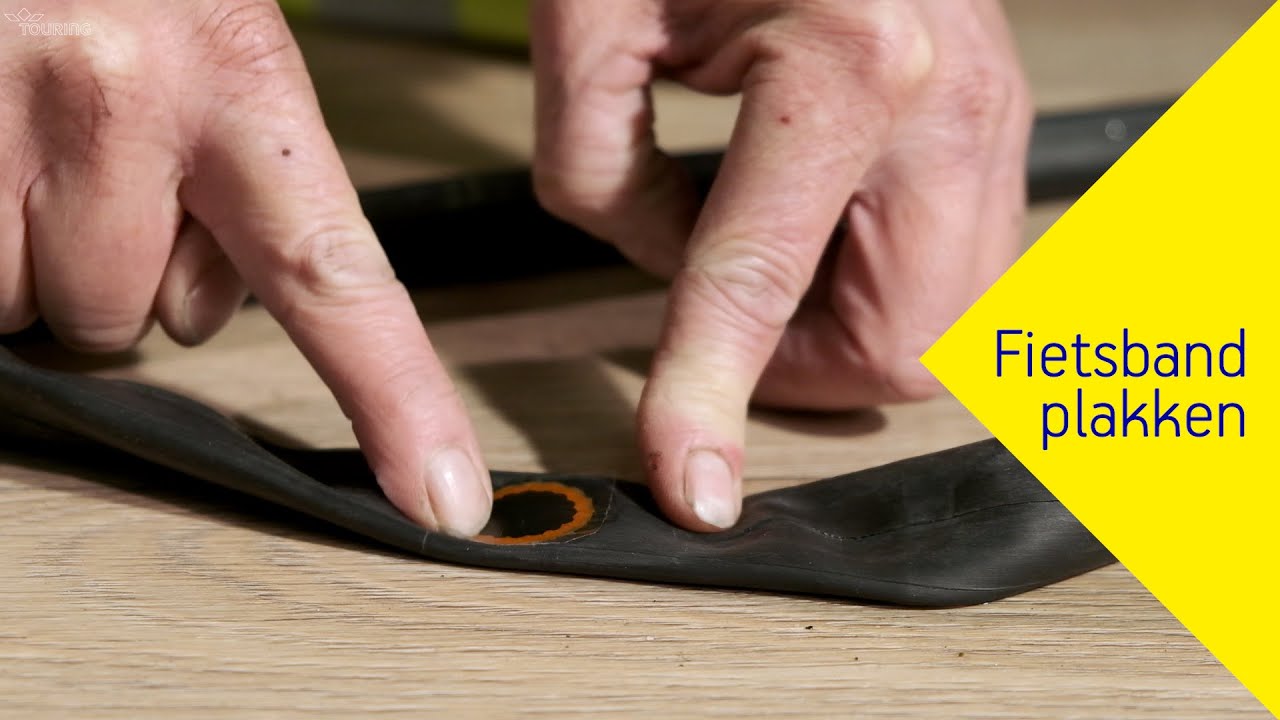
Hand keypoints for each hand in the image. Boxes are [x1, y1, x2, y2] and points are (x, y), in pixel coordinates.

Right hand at [0, 0, 490, 534]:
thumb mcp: (225, 18)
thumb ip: (254, 155)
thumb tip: (246, 291)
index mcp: (234, 72)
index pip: (339, 279)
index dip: (398, 404)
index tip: (442, 498)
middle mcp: (115, 108)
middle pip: (155, 316)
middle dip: (149, 268)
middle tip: (130, 171)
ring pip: (50, 306)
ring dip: (57, 255)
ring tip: (52, 145)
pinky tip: (4, 151)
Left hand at [532, 0, 1030, 529]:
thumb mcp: (594, 24)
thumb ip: (600, 175)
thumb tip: (658, 270)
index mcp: (845, 62)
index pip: (761, 284)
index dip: (708, 396)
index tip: (688, 479)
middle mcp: (946, 99)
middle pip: (901, 344)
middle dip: (796, 370)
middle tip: (720, 333)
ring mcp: (987, 113)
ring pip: (942, 321)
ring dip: (838, 328)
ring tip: (762, 259)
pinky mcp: (987, 121)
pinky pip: (953, 264)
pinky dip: (875, 283)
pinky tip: (816, 227)